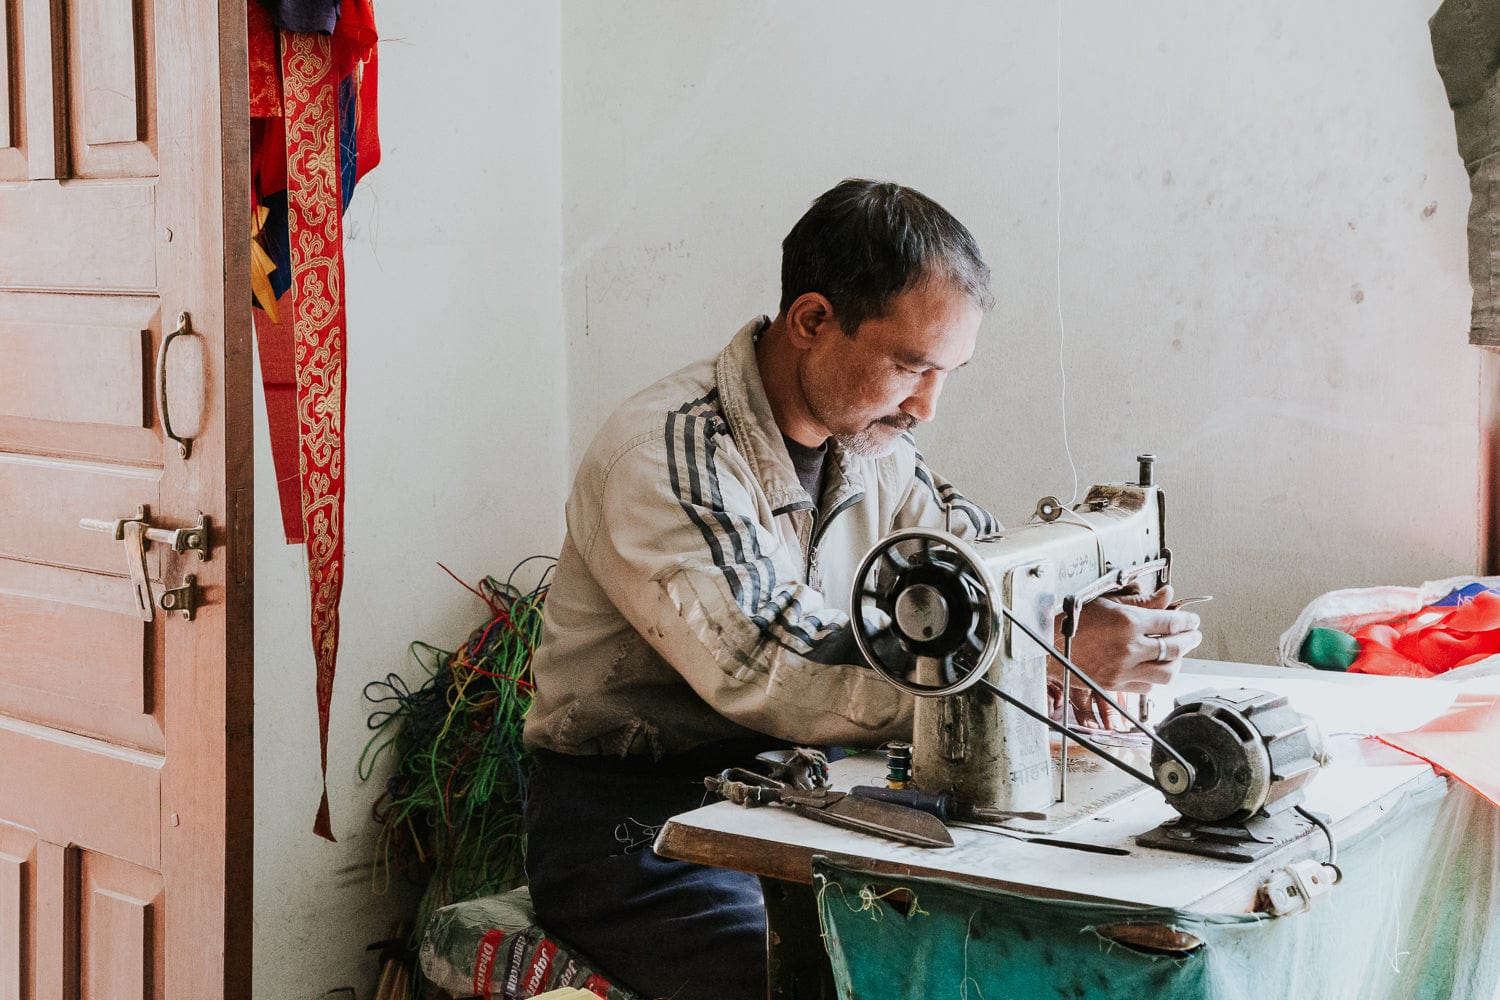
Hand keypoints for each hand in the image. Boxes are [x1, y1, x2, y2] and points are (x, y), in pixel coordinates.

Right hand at [1054, 585, 1202, 725]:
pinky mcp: (1115, 685)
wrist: (1043, 645)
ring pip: (1167, 672)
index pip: (1172, 623)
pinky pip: (1148, 687)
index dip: (1188, 622)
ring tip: (1177, 654)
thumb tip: (1167, 595)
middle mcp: (1129, 648)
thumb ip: (1141, 600)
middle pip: (1175, 648)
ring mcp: (1122, 670)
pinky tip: (1156, 667)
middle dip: (1190, 641)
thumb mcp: (1105, 601)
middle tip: (1193, 635)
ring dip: (1177, 662)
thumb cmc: (1069, 620)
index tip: (1193, 621)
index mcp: (1127, 622)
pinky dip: (1157, 677)